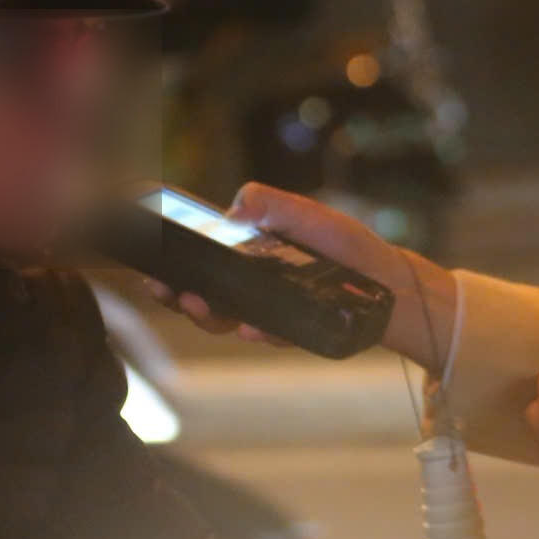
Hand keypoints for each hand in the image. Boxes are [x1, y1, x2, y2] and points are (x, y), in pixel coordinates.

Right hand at [149, 184, 457, 368]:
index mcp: (247, 253)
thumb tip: (232, 210)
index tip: (151, 271)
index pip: (199, 262)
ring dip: (208, 317)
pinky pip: (266, 334)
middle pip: (201, 296)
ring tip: (204, 307)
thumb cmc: (345, 242)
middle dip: (178, 296)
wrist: (387, 281)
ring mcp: (267, 310)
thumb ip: (270, 204)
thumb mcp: (308, 214)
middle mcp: (250, 285)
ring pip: (225, 320)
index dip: (171, 269)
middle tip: (168, 291)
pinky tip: (254, 328)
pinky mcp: (288, 331)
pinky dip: (257, 332)